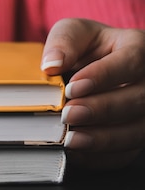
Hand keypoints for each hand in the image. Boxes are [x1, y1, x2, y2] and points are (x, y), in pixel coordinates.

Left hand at [41, 18, 144, 169]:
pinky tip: (78, 154)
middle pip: (139, 99)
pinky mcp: (139, 134)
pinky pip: (128, 152)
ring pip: (138, 130)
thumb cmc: (86, 46)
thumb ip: (63, 42)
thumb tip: (52, 64)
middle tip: (69, 115)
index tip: (73, 88)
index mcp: (138, 47)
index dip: (103, 76)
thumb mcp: (73, 32)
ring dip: (104, 139)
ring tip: (72, 140)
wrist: (94, 65)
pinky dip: (103, 157)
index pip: (130, 62)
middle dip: (102, 110)